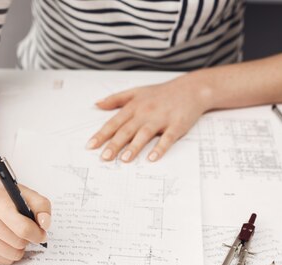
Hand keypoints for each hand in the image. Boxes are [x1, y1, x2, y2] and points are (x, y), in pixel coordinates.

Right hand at [0, 179, 50, 264]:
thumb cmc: (5, 196)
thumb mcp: (28, 194)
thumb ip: (42, 207)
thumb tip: (44, 225)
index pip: (23, 229)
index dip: (38, 234)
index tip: (41, 233)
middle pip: (19, 243)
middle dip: (27, 238)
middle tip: (24, 229)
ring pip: (12, 255)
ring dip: (19, 247)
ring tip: (13, 234)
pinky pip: (3, 261)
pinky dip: (8, 254)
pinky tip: (4, 240)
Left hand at [87, 73, 211, 161]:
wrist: (191, 89)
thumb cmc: (162, 93)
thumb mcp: (137, 91)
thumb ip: (116, 99)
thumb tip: (97, 104)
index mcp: (134, 106)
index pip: (114, 122)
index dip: (102, 134)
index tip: (91, 146)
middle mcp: (145, 112)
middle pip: (126, 130)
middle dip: (114, 144)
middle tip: (104, 157)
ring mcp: (161, 119)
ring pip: (145, 134)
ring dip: (134, 147)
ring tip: (124, 159)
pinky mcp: (176, 125)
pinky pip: (167, 138)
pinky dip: (160, 148)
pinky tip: (152, 158)